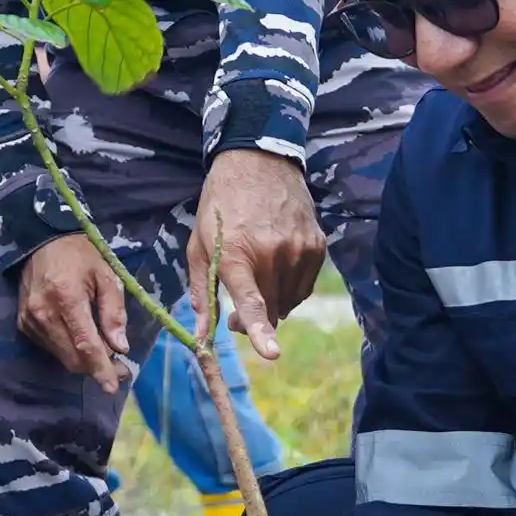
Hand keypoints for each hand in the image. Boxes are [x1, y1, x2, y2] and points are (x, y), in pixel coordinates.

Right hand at [14, 233, 136, 385]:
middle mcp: (43, 313)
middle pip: (73, 358)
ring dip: (84, 361)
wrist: (41, 241)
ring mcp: (30, 320)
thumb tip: (120, 347)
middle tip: (120, 367)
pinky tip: (81, 339)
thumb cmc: (79, 255)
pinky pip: (51, 348)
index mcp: (66, 297)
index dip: (101, 368)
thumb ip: (114, 312)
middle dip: (96, 368)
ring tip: (104, 352)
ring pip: (62, 357)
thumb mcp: (106, 275)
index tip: (113, 385)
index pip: (85, 344)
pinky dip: (69, 350)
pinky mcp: (24, 324)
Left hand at [187, 147, 325, 356]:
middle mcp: (272, 252)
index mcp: (237, 253)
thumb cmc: (220, 207)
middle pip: (270, 310)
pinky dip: (289, 288)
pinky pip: (305, 286)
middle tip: (234, 315)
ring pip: (289, 302)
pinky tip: (275, 269)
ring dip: (272, 303)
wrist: (258, 162)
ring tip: (256, 281)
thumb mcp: (198, 244)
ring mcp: (299, 248)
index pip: (252, 300)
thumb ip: (201, 290)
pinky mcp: (317, 245)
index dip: (261, 330)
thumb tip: (201, 333)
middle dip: (253, 321)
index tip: (272, 353)